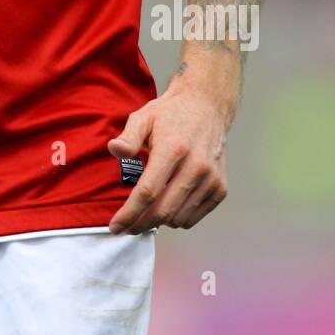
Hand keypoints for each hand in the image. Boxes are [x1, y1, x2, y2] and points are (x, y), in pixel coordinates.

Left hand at [106, 85, 229, 232]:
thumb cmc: (171, 114)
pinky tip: (167, 207)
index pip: (148, 191)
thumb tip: (114, 150)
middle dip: (140, 224)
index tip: (115, 226)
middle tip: (126, 227)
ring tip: (146, 213)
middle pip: (163, 211)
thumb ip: (128, 137)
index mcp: (173, 149)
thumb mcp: (143, 117)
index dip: (129, 213)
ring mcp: (211, 179)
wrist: (207, 107)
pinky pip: (194, 217)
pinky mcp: (220, 188)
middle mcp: (196, 167)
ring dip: (159, 222)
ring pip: (179, 218)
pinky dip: (178, 219)